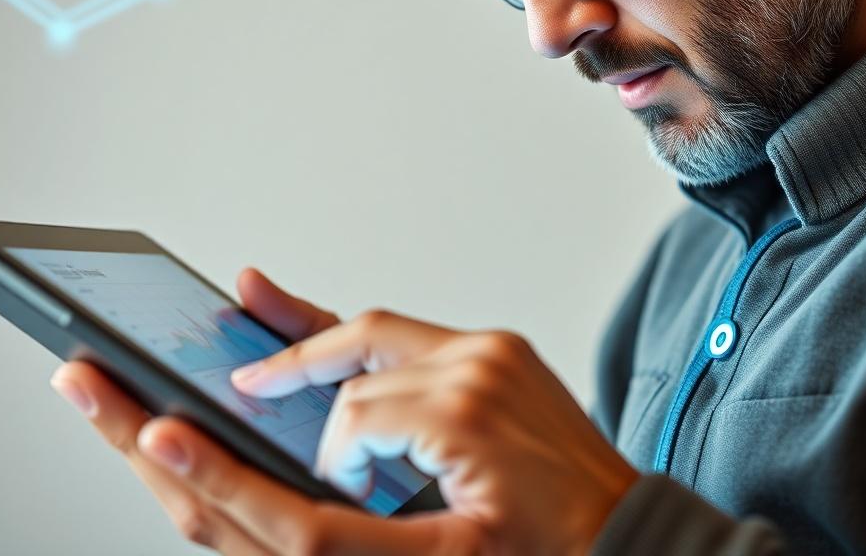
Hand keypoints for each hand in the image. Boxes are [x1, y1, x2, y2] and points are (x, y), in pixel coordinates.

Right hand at [230, 310, 639, 554]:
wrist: (619, 529)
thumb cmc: (547, 546)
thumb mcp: (446, 554)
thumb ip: (362, 526)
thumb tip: (307, 495)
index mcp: (466, 414)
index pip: (356, 415)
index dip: (325, 453)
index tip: (309, 469)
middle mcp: (481, 365)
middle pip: (361, 346)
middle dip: (296, 364)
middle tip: (246, 377)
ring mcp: (494, 350)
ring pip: (382, 331)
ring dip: (330, 349)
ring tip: (272, 338)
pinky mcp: (501, 348)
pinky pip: (418, 335)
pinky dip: (372, 344)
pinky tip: (336, 338)